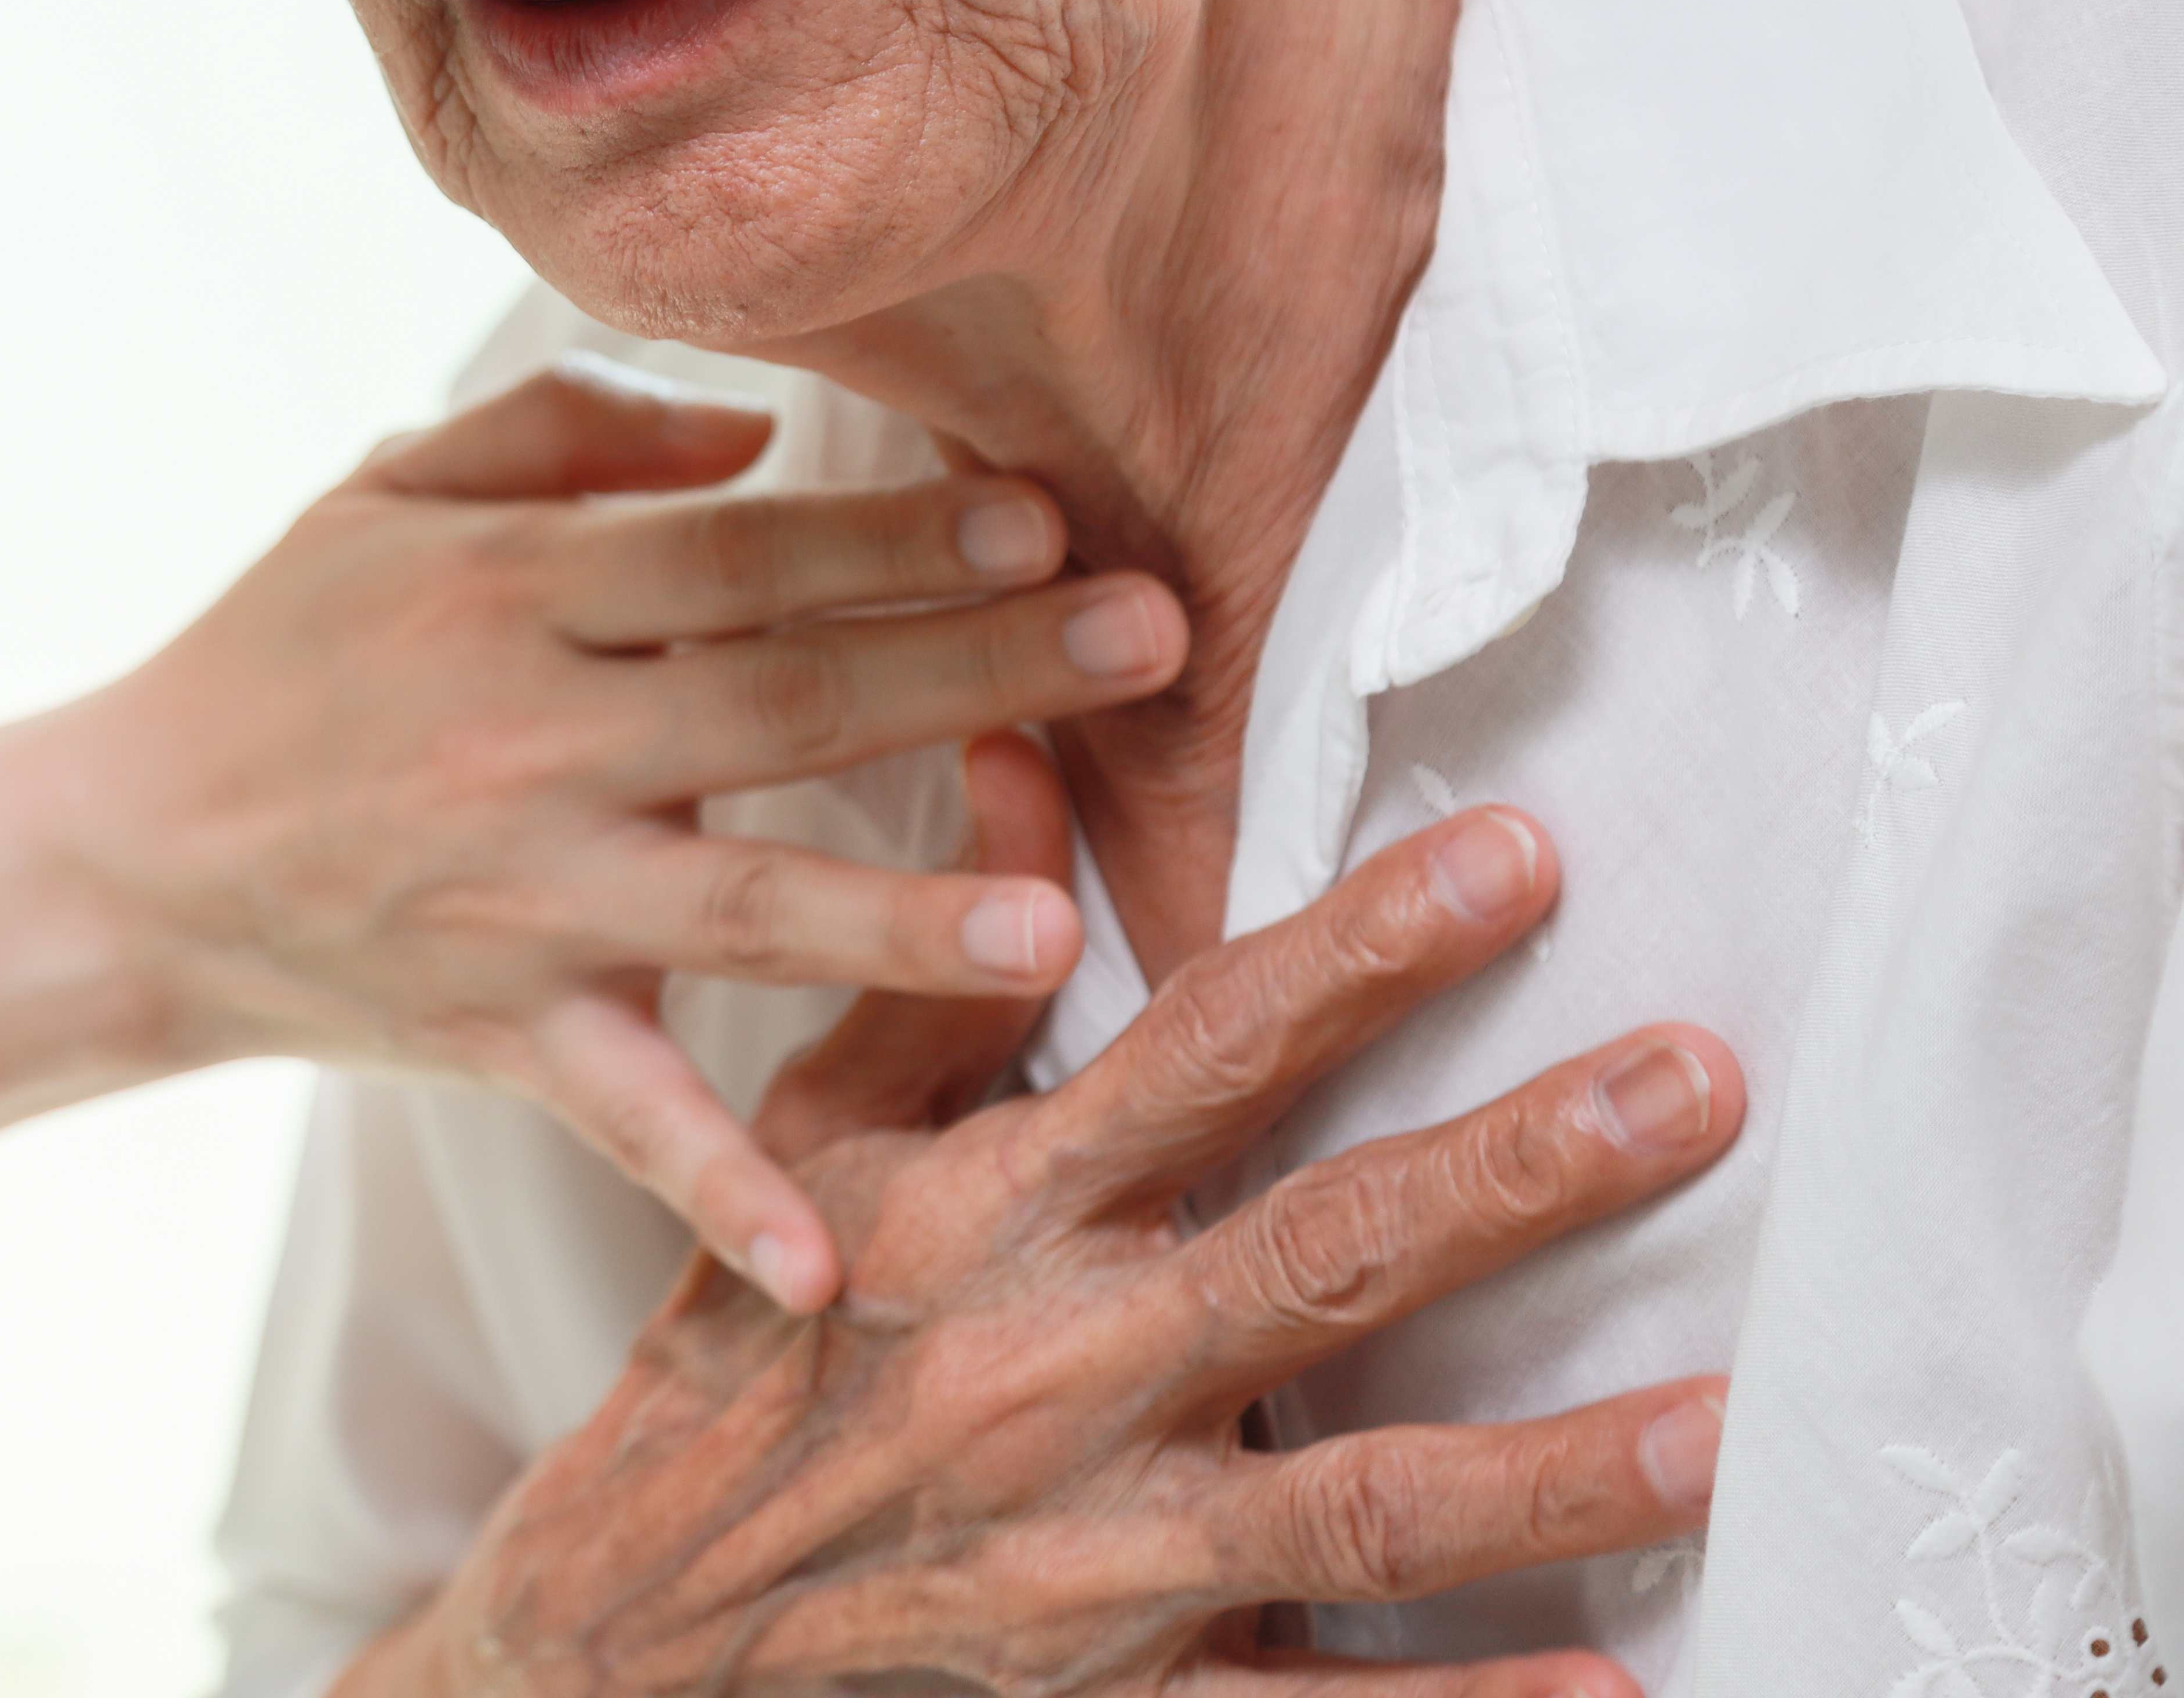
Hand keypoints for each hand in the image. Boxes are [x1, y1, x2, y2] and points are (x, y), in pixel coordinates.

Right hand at [59, 354, 1194, 1309]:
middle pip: (786, 699)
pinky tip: (825, 1268)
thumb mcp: (384, 491)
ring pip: (740, 903)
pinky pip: (626, 1121)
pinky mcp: (500, 1030)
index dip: (891, 531)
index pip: (742, 552)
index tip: (1047, 509)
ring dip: (896, 918)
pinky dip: (718, 1195)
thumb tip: (755, 425)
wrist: (119, 858)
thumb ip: (564, 430)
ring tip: (1046, 925)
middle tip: (1150, 639)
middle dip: (978, 668)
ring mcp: (520, 896)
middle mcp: (530, 737)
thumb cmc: (279, 650)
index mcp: (515, 590)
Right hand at [361, 810, 1740, 1697]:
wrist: (626, 1624)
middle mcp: (1056, 1363)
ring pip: (1356, 1498)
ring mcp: (1096, 1548)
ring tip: (1724, 1420)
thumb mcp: (811, 1130)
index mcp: (994, 1207)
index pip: (1208, 1050)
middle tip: (1697, 1082)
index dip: (1363, 949)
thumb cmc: (745, 1353)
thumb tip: (1016, 747)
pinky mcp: (1115, 1694)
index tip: (1519, 855)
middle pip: (1321, 1251)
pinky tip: (1610, 1688)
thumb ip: (939, 960)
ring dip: (1550, 1468)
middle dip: (1516, 1168)